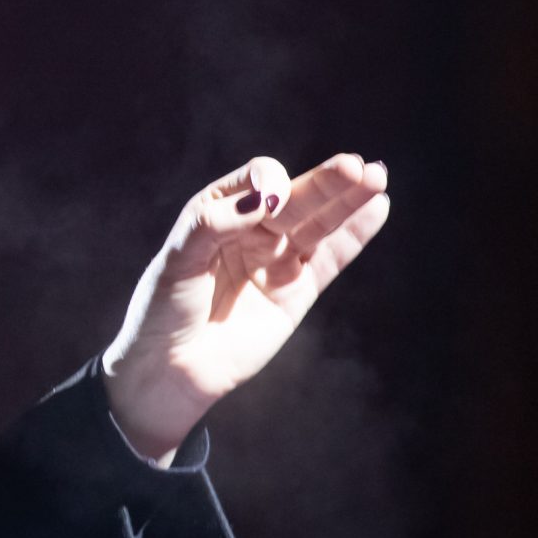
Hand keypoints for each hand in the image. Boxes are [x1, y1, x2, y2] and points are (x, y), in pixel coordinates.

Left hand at [100, 154, 391, 463]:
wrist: (169, 371)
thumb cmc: (160, 310)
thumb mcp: (176, 260)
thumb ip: (211, 224)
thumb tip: (262, 199)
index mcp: (218, 212)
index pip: (255, 181)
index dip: (268, 183)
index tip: (270, 202)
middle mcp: (251, 232)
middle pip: (296, 199)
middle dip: (326, 183)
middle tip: (358, 167)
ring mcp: (276, 262)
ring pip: (318, 225)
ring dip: (347, 201)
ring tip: (376, 176)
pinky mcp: (296, 294)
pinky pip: (329, 260)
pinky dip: (353, 236)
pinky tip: (376, 208)